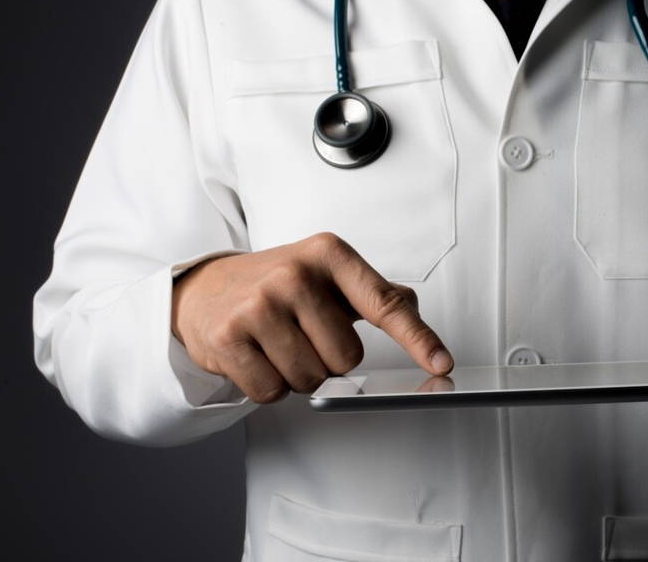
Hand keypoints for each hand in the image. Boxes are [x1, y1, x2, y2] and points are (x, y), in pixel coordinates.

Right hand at [171, 233, 453, 402]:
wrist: (204, 289)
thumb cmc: (274, 283)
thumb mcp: (326, 274)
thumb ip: (371, 292)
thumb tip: (410, 305)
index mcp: (329, 255)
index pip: (385, 304)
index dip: (418, 339)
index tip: (442, 364)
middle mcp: (295, 275)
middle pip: (346, 358)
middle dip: (329, 360)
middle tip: (303, 336)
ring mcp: (260, 305)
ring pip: (311, 379)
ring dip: (298, 375)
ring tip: (278, 345)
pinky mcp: (229, 337)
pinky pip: (272, 391)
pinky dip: (268, 386)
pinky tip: (256, 357)